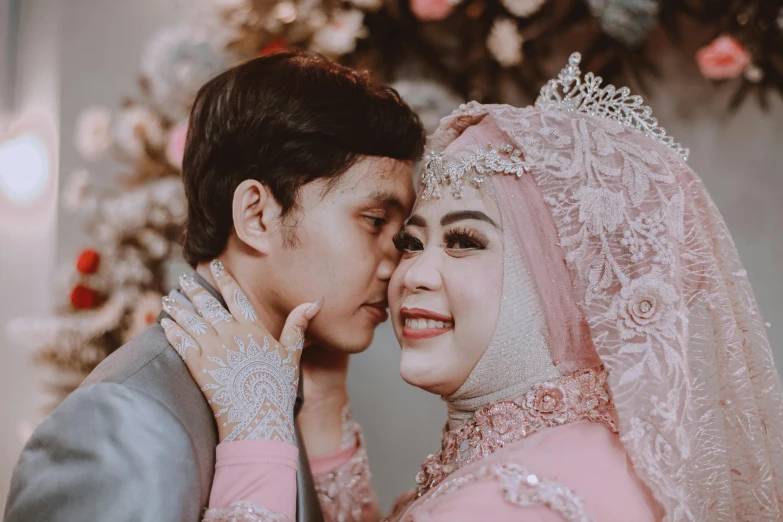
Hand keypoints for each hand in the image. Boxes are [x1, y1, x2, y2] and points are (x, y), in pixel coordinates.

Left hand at [160, 259, 322, 443]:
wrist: (258, 418)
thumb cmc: (277, 388)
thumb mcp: (292, 354)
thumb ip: (298, 325)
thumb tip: (315, 300)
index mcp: (253, 328)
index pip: (235, 296)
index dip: (224, 279)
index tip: (214, 265)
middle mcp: (231, 334)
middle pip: (209, 305)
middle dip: (194, 290)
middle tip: (184, 278)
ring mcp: (213, 350)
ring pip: (192, 321)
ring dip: (179, 308)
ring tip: (169, 298)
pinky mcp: (198, 367)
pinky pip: (181, 343)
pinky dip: (172, 331)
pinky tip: (165, 323)